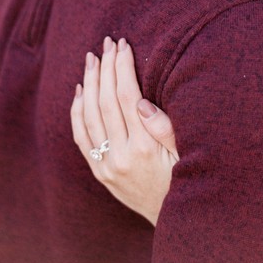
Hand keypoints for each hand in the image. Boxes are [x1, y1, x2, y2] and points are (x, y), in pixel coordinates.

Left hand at [71, 36, 177, 224]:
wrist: (173, 218)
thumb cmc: (185, 179)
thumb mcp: (185, 154)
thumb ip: (165, 128)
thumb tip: (141, 103)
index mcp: (145, 147)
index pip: (127, 96)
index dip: (122, 67)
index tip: (123, 45)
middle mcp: (121, 155)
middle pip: (105, 101)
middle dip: (105, 68)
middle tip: (106, 44)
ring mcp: (106, 165)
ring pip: (89, 116)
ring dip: (89, 83)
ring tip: (91, 59)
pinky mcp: (99, 172)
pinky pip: (81, 137)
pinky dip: (77, 111)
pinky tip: (80, 90)